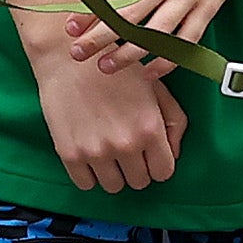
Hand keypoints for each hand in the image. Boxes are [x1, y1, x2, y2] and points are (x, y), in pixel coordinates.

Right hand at [31, 31, 184, 191]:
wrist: (68, 56)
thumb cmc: (115, 69)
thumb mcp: (156, 88)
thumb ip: (174, 122)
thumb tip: (173, 153)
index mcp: (150, 128)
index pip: (163, 172)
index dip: (158, 163)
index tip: (149, 154)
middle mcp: (125, 144)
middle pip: (139, 182)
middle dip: (137, 168)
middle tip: (127, 148)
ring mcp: (96, 151)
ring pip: (114, 186)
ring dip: (114, 172)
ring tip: (108, 149)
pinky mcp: (69, 153)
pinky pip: (86, 184)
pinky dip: (90, 174)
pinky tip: (90, 153)